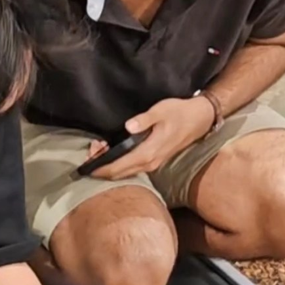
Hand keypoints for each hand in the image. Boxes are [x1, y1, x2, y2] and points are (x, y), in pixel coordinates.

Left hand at [90, 97, 214, 179]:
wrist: (199, 120)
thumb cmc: (179, 113)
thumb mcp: (161, 110)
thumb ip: (144, 119)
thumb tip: (129, 126)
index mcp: (147, 153)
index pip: (117, 168)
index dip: (100, 169)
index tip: (86, 166)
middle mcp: (147, 164)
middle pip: (117, 174)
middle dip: (100, 168)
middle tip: (89, 153)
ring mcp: (150, 165)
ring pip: (123, 172)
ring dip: (108, 166)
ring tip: (98, 150)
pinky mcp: (152, 162)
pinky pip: (130, 168)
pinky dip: (118, 164)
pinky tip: (111, 152)